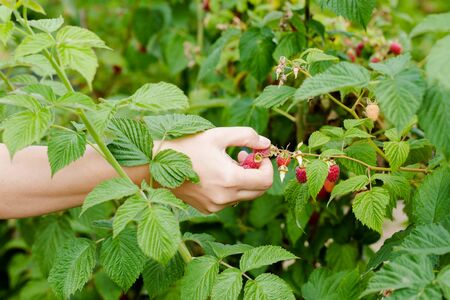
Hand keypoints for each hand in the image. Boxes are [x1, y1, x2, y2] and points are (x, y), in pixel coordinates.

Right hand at [157, 127, 273, 213]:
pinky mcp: (207, 209)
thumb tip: (267, 144)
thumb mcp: (218, 135)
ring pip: (244, 195)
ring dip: (242, 179)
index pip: (266, 181)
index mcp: (230, 180)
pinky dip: (229, 188)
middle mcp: (225, 198)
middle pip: (258, 191)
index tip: (258, 154)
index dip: (267, 166)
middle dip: (256, 172)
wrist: (156, 165)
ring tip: (225, 162)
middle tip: (241, 155)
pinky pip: (229, 200)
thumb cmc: (187, 146)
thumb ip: (247, 136)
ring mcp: (216, 206)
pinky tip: (214, 174)